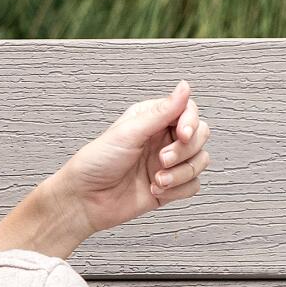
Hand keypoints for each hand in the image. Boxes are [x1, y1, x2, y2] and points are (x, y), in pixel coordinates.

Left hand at [35, 83, 211, 255]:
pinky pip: (193, 185)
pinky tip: (156, 190)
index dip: (191, 122)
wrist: (85, 200)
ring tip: (157, 179)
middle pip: (200, 136)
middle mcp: (163, 139)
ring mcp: (168, 163)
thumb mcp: (129, 132)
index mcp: (153, 119)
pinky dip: (178, 190)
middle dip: (185, 150)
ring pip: (199, 161)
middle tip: (161, 159)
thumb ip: (161, 112)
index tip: (182, 134)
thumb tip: (184, 86)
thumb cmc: (97, 162)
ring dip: (181, 173)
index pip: (189, 111)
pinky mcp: (170, 186)